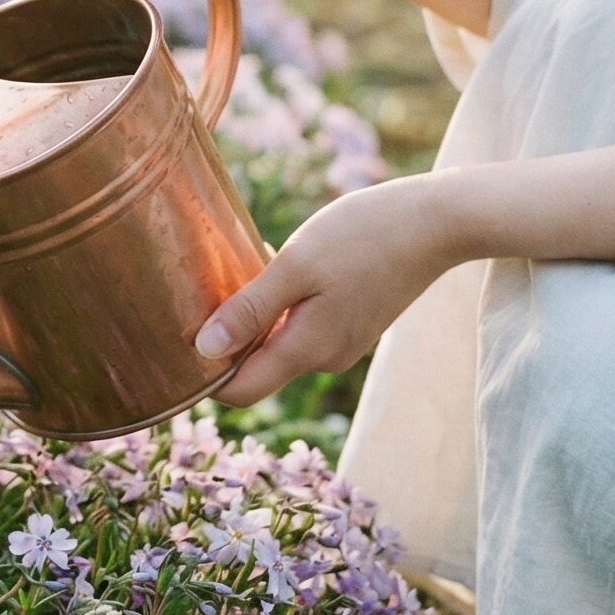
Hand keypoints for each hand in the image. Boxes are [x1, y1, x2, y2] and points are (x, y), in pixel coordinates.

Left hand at [196, 175, 469, 407]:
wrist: (438, 222)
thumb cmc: (364, 235)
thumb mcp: (296, 266)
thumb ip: (249, 310)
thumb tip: (203, 352)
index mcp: (308, 351)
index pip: (239, 393)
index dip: (202, 376)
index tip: (177, 335)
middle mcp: (325, 359)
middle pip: (255, 367)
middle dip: (227, 335)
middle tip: (209, 285)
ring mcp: (342, 343)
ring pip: (277, 343)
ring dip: (254, 313)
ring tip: (250, 263)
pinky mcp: (352, 324)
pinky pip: (300, 326)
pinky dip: (281, 303)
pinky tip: (280, 262)